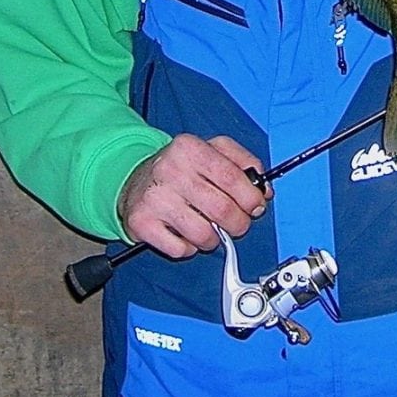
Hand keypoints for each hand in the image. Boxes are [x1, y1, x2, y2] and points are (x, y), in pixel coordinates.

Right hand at [117, 134, 271, 258]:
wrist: (133, 180)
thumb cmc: (180, 167)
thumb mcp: (211, 149)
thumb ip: (242, 162)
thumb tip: (263, 188)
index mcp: (190, 148)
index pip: (232, 177)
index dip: (251, 197)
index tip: (256, 206)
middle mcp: (170, 170)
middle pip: (222, 209)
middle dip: (238, 223)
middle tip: (238, 223)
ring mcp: (155, 198)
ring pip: (203, 234)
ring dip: (213, 238)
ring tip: (208, 227)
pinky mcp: (142, 222)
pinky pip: (180, 249)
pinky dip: (189, 248)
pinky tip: (185, 233)